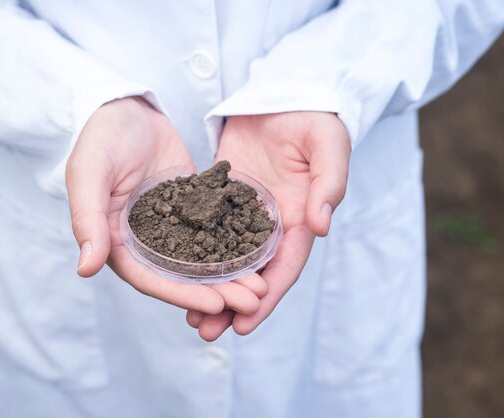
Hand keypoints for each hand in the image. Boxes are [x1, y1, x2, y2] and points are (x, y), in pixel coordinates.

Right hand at [66, 97, 265, 314]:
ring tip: (262, 285)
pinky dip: (234, 244)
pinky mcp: (192, 209)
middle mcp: (146, 243)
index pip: (150, 279)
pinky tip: (261, 252)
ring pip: (202, 259)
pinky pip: (214, 230)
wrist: (127, 108)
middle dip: (217, 292)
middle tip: (253, 301)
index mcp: (117, 243)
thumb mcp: (90, 174)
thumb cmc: (100, 139)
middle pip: (182, 277)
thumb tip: (86, 269)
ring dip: (230, 275)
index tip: (217, 304)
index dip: (182, 294)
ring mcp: (171, 226)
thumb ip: (88, 219)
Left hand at [186, 112, 350, 338]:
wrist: (284, 94)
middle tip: (206, 331)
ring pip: (228, 259)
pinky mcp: (223, 198)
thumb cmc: (313, 118)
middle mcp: (272, 224)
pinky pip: (208, 231)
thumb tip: (322, 225)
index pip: (284, 268)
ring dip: (211, 287)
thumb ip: (328, 183)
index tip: (244, 326)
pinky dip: (196, 254)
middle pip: (253, 274)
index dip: (266, 299)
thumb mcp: (328, 145)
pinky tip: (175, 271)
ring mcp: (245, 214)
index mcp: (300, 219)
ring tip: (188, 315)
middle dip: (231, 305)